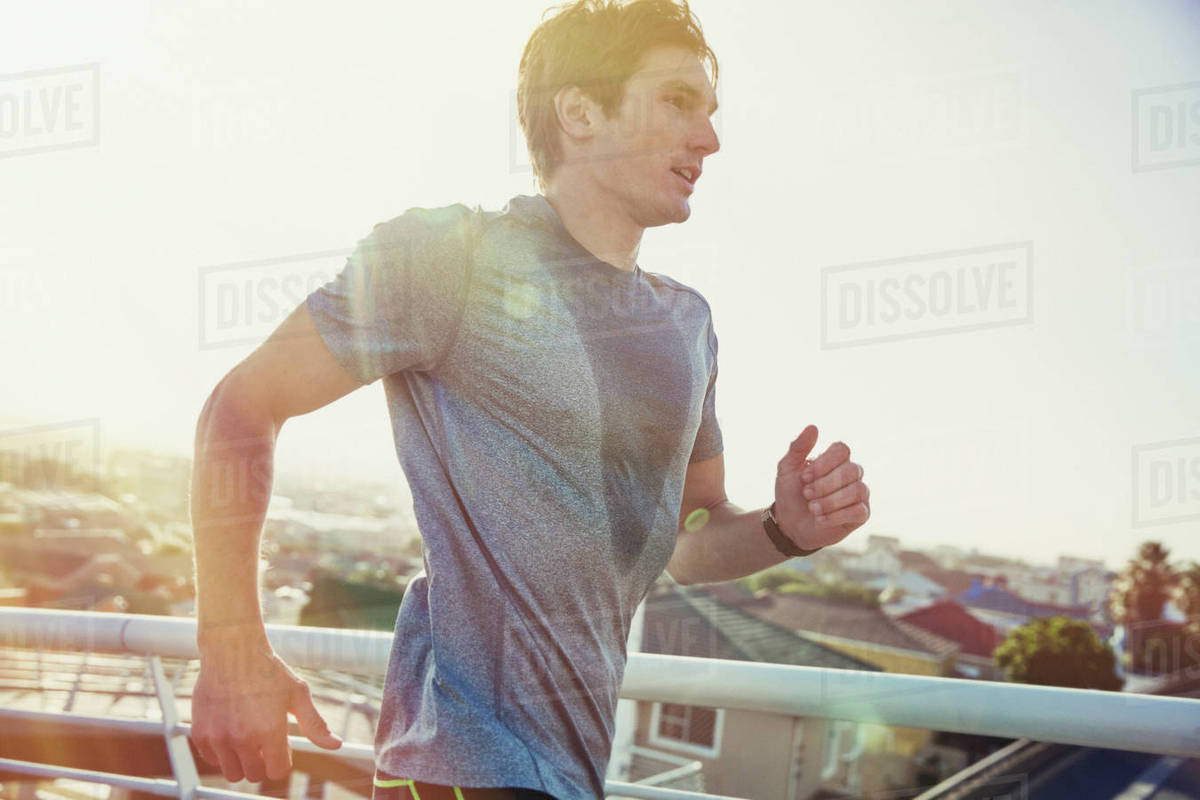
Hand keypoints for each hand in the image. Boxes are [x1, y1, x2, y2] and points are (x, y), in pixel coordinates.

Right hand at [190, 634, 341, 782]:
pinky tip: (230, 732)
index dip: (282, 760)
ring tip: (247, 737)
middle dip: (263, 762)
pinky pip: (211, 760)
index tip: (282, 746)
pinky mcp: (200, 734)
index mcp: (269, 731)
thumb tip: (336, 745)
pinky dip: (221, 752)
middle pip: (254, 775)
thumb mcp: (298, 694)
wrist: (232, 650)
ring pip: (232, 772)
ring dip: (241, 761)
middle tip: (264, 740)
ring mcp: (218, 738)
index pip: (277, 771)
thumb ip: (315, 724)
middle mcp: (242, 739)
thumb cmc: (267, 669)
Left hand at [773, 424, 869, 550]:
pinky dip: (836, 515)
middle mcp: (851, 473)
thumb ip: (798, 447)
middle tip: (806, 494)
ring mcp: (859, 493)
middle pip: (851, 470)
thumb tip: (813, 426)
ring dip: (830, 501)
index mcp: (835, 459)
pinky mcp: (862, 514)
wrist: (789, 524)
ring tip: (812, 508)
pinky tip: (820, 519)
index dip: (824, 463)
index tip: (804, 477)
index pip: (842, 450)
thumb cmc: (790, 494)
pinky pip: (859, 511)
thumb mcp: (787, 469)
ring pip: (857, 490)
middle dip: (825, 484)